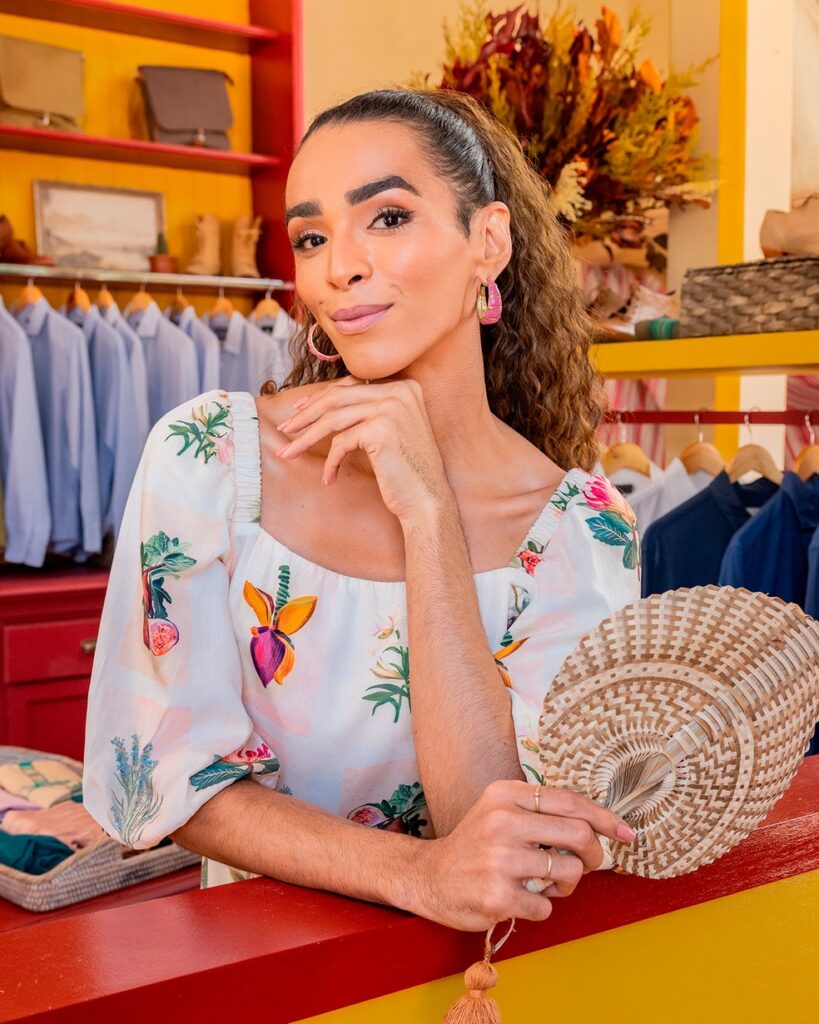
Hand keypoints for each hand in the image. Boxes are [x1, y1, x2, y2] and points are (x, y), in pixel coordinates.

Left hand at [276, 376, 449, 522]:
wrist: (428, 500)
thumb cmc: (408, 471)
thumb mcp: (392, 431)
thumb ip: (369, 412)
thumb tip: (324, 405)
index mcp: (405, 387)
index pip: (352, 385)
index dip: (322, 396)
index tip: (299, 410)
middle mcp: (399, 391)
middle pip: (338, 397)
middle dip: (306, 414)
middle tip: (285, 428)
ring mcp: (391, 407)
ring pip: (333, 418)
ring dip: (306, 437)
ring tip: (288, 452)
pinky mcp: (380, 429)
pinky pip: (342, 442)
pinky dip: (331, 462)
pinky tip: (329, 478)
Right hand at [407, 779, 635, 931]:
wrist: (429, 877)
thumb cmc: (475, 843)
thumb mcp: (500, 809)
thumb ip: (542, 811)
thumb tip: (602, 825)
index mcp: (506, 794)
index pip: (570, 801)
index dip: (605, 818)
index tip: (627, 833)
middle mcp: (502, 821)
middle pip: (579, 835)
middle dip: (596, 855)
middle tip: (589, 865)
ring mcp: (500, 860)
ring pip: (569, 871)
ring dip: (567, 883)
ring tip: (546, 882)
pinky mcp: (498, 896)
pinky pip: (547, 905)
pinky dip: (542, 906)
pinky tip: (520, 898)